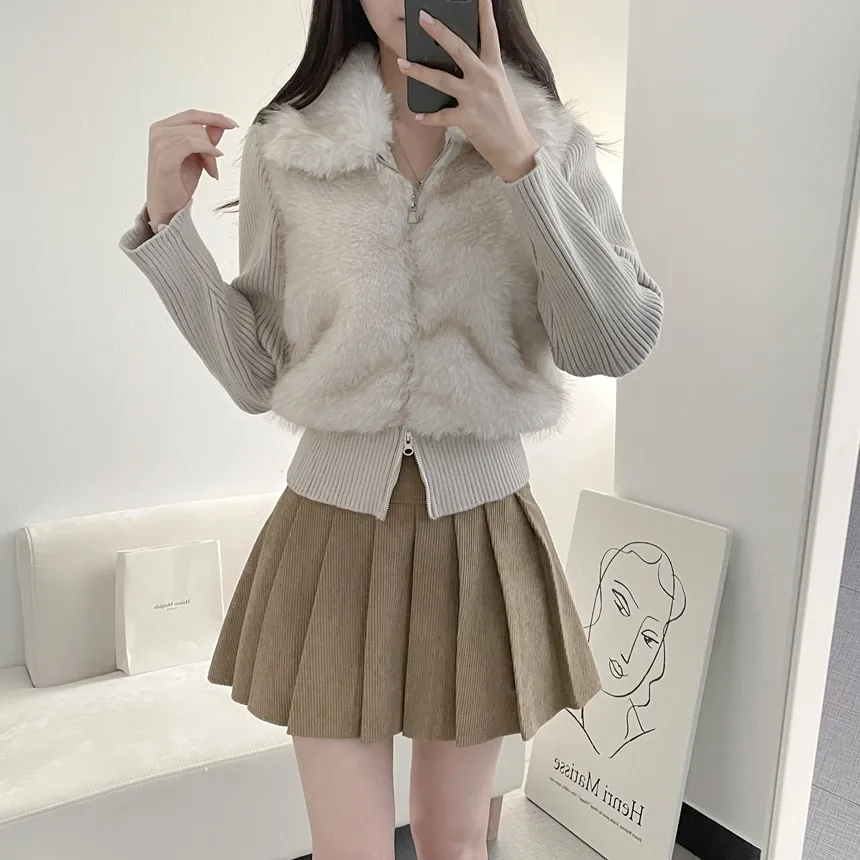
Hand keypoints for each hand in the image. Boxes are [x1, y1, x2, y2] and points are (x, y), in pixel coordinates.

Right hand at [146, 110, 238, 226]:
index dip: (214, 117)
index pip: (192, 115)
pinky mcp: (165, 157)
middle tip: (214, 165)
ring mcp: (159, 143)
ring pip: (197, 134)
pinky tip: (212, 166)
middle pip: (197, 125)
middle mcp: (158, 132)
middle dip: (212, 144)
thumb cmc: (179, 183)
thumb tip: (220, 124)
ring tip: (210, 170)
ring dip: (210, 154)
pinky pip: (192, 143)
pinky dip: (207, 151)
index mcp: (163, 128)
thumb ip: (206, 139)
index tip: (232, 124)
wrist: (167, 207)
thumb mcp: (197, 157)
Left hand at [396, 0, 539, 182]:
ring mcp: (475, 98)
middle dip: (438, 31)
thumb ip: (483, 74)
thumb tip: (462, 64)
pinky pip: (442, 116)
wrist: (515, 148)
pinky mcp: (467, 118)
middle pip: (458, 49)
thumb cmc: (506, 119)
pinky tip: (418, 115)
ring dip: (419, 71)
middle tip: (422, 18)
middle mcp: (484, 78)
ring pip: (441, 80)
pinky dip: (429, 117)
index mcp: (494, 69)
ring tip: (402, 63)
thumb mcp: (499, 89)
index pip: (489, 34)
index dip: (484, 12)